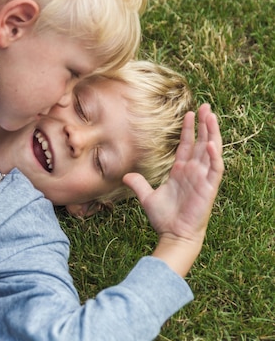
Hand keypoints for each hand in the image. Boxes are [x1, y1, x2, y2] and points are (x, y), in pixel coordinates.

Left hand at [123, 104, 223, 275]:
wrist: (173, 234)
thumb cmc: (164, 218)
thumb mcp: (147, 197)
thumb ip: (138, 184)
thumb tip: (125, 175)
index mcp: (181, 171)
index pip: (187, 145)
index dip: (189, 129)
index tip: (189, 113)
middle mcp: (194, 171)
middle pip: (202, 142)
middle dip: (204, 124)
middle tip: (205, 106)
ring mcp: (202, 178)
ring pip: (211, 151)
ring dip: (212, 133)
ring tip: (211, 115)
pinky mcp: (209, 188)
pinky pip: (215, 169)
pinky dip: (215, 156)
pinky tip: (212, 143)